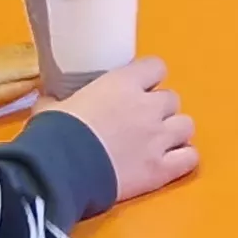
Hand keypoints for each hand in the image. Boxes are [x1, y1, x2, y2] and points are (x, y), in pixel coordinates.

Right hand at [58, 55, 196, 201]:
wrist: (60, 170)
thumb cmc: (54, 132)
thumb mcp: (49, 107)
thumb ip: (56, 100)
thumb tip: (46, 98)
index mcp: (123, 83)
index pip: (156, 67)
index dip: (148, 78)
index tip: (136, 88)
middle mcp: (148, 106)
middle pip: (172, 98)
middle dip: (159, 108)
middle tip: (141, 121)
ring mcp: (159, 138)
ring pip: (187, 125)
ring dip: (174, 131)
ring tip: (157, 142)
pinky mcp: (162, 169)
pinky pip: (190, 158)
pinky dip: (183, 159)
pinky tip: (169, 162)